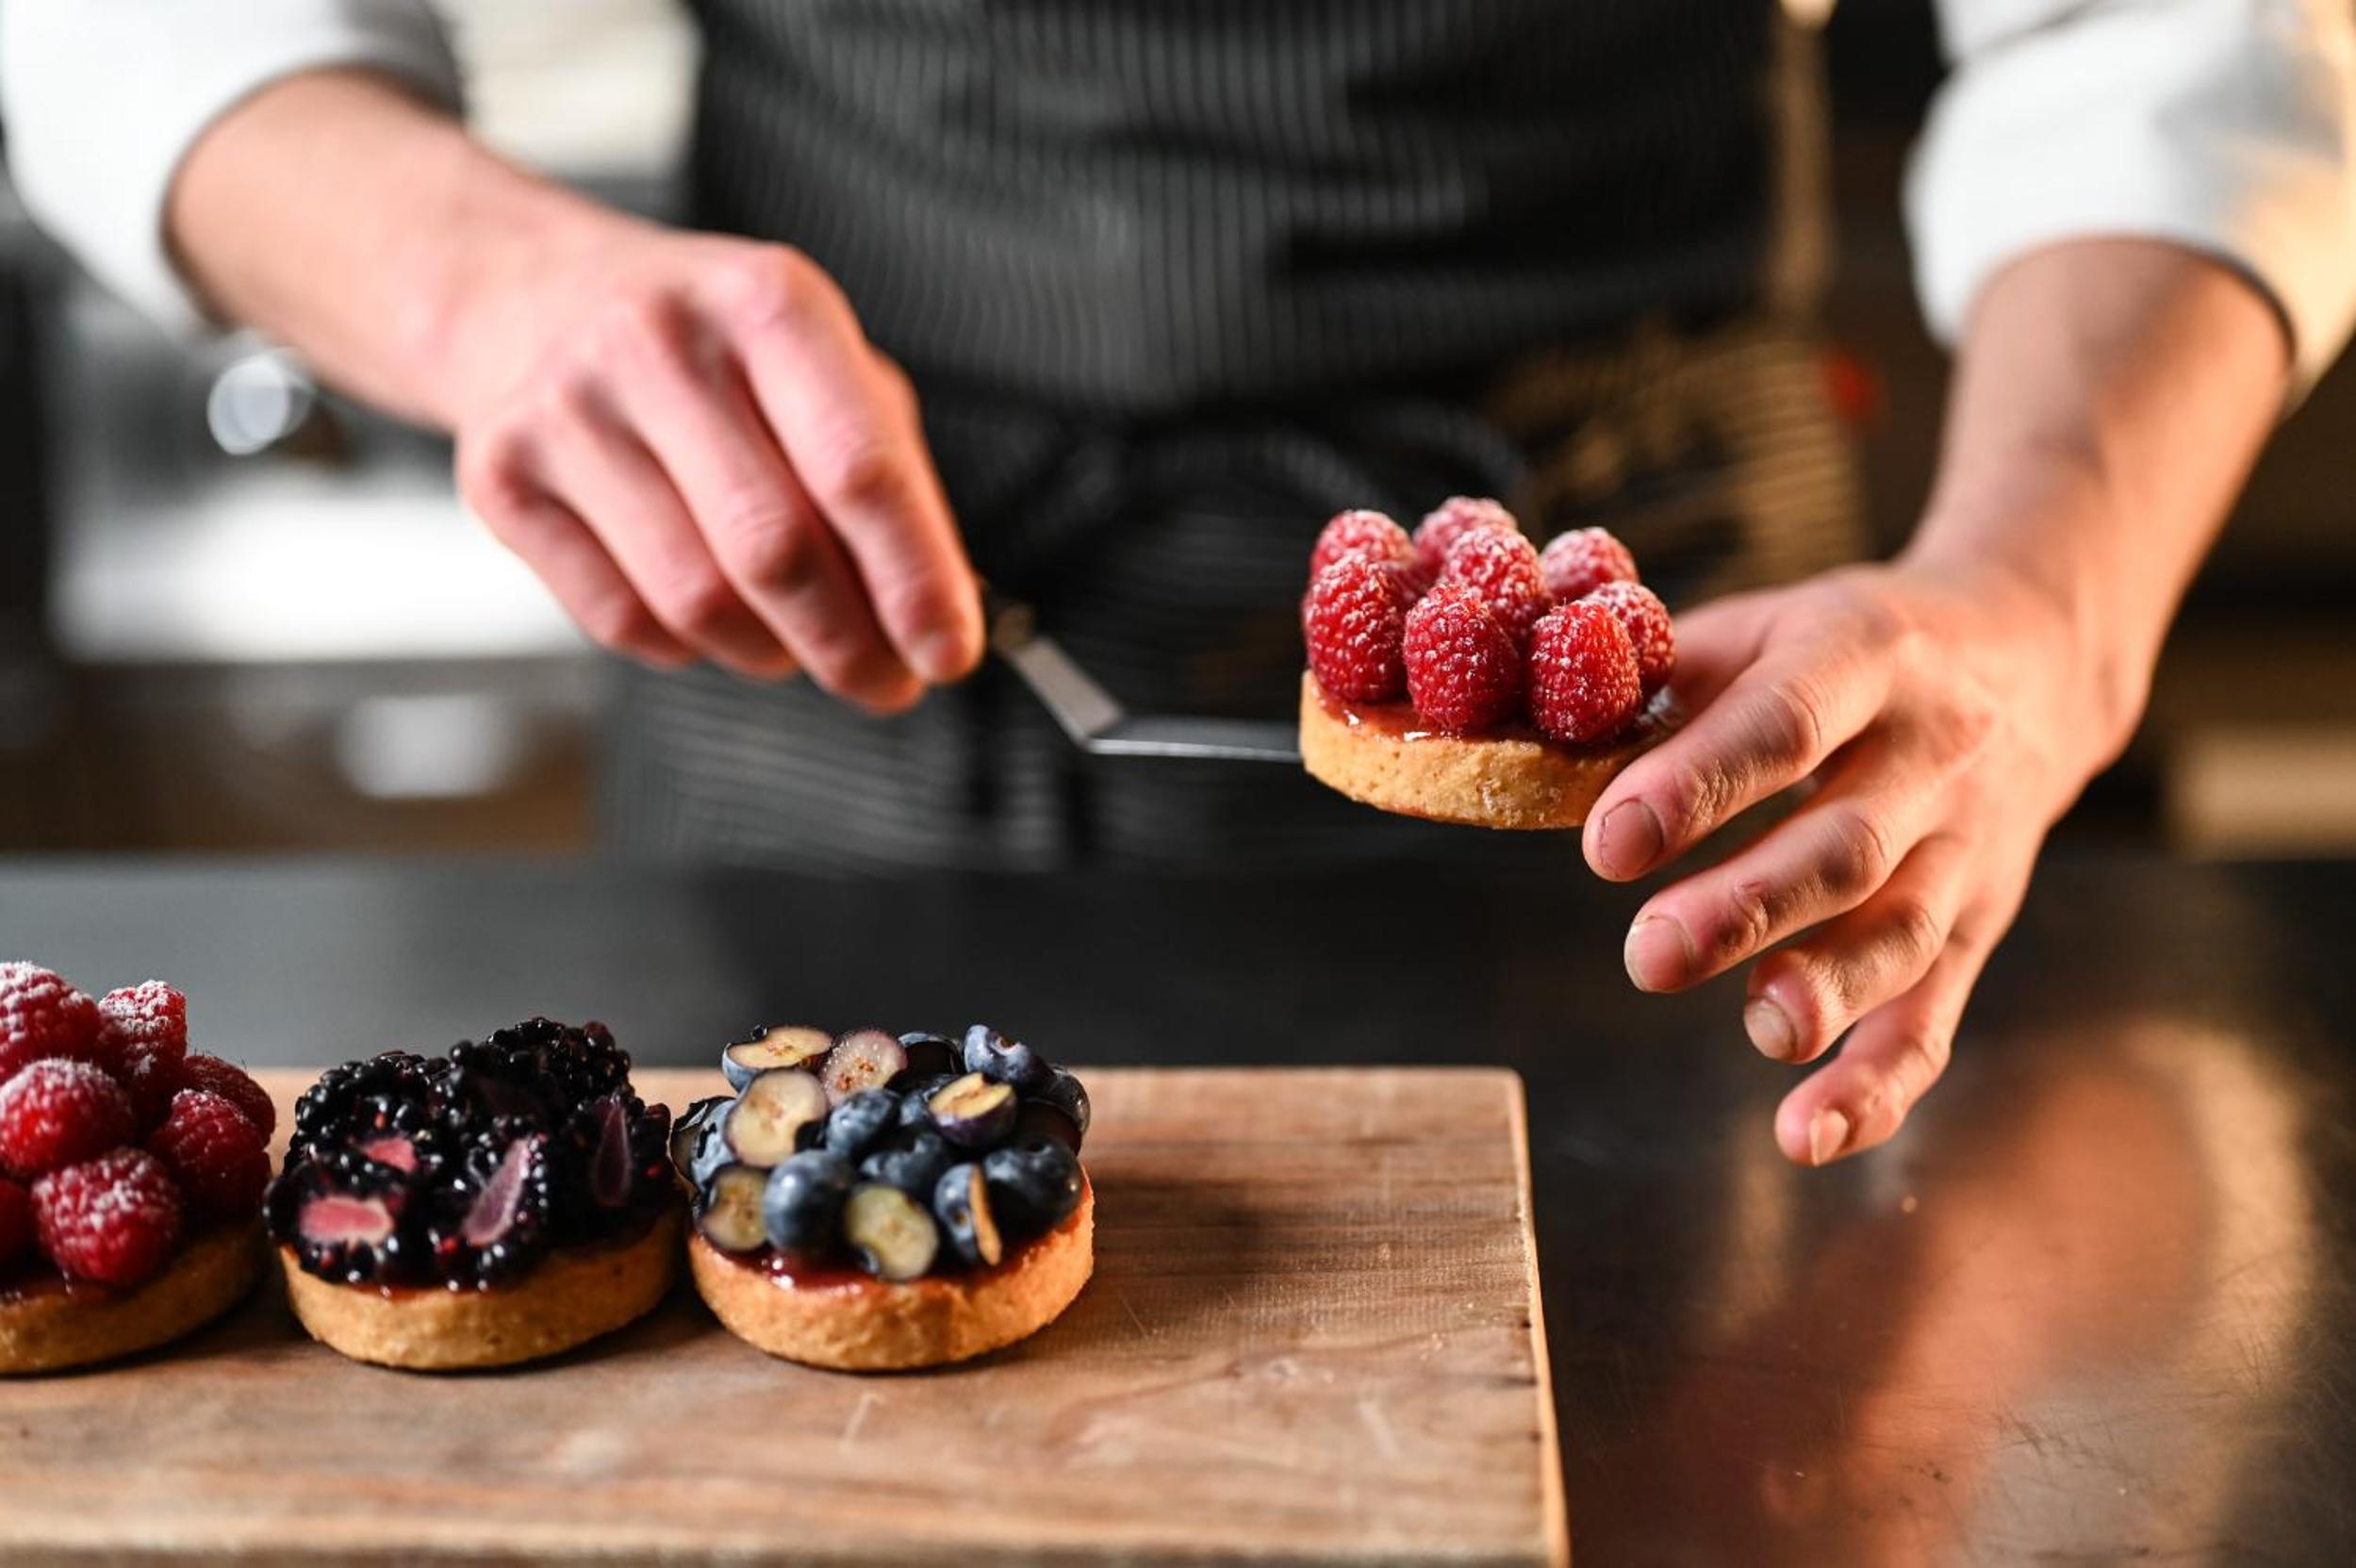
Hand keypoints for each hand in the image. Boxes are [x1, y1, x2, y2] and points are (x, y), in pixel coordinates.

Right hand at [443, 214, 979, 707]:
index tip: (949, 653)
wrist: (540, 299)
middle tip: (888, 683)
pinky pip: (623, 621)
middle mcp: (658, 341)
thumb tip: (937, 616)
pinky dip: (687, 648)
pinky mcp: (500, 476)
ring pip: (698, 602)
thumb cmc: (717, 354)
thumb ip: (890, 482)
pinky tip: (708, 617)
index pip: (859, 468)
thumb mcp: (823, 369)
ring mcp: (568, 407)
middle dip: (849, 643)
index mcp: (765, 302)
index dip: (914, 579)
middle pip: (774, 550)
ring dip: (771, 654)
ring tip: (798, 644)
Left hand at [1583, 560, 2131, 1165]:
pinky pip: (1935, 1017)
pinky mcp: (1978, 928)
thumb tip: (1529, 748)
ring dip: (1827, 993)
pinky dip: (1876, 1086)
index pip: (1783, 723)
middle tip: (1650, 955)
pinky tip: (1807, 1134)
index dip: (1697, 785)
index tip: (1608, 842)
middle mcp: (1932, 755)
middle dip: (1750, 907)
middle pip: (1848, 846)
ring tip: (1759, 1030)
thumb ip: (1655, 683)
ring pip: (1903, 933)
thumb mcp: (1762, 628)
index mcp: (1864, 656)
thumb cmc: (1846, 649)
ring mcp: (1966, 849)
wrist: (2029, 655)